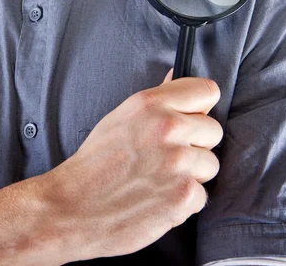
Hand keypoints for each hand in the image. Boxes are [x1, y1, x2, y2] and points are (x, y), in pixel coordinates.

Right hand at [43, 71, 222, 260]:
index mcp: (150, 104)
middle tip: (163, 159)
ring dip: (190, 176)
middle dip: (194, 146)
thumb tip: (177, 76)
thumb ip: (156, 101)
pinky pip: (201, 196)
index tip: (189, 120)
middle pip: (213, 130)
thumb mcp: (119, 119)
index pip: (206, 91)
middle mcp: (167, 128)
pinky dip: (182, 203)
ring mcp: (178, 162)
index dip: (198, 108)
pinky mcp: (183, 195)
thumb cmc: (93, 166)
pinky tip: (155, 201)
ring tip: (156, 181)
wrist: (71, 209)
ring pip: (210, 165)